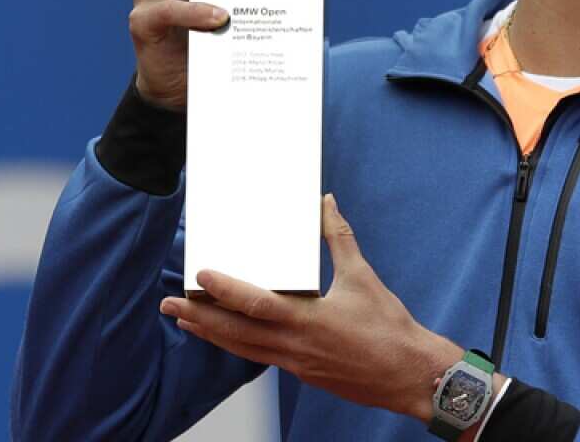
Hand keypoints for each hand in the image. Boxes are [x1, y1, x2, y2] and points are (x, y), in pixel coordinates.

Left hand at [160, 195, 464, 421]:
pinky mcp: (303, 373)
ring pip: (242, 349)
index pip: (255, 305)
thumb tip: (326, 204)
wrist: (410, 375)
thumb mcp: (363, 277)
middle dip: (198, 318)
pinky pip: (260, 357)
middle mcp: (294, 346)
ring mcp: (296, 363)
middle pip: (234, 333)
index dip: (224, 290)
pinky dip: (238, 345)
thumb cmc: (389, 330)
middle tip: (169, 304)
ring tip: (185, 321)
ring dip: (211, 334)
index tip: (201, 276)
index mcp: (308, 320)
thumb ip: (339, 238)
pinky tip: (227, 337)